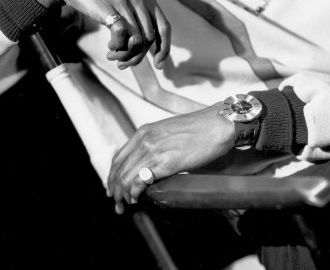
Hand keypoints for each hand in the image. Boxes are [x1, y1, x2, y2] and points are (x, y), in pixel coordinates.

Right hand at [28, 0, 170, 68]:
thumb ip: (135, 14)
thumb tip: (141, 44)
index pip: (164, 27)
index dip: (164, 48)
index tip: (158, 65)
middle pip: (149, 38)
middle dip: (138, 56)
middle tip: (123, 63)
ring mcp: (124, 2)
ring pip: (136, 40)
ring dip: (125, 54)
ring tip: (112, 56)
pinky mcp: (109, 8)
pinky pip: (122, 35)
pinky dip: (117, 47)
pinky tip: (109, 47)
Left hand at [107, 104, 234, 212]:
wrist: (217, 124)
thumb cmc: (199, 128)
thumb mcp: (169, 131)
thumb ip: (156, 144)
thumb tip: (150, 163)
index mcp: (144, 132)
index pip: (118, 158)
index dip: (112, 177)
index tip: (114, 189)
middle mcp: (145, 140)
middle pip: (118, 170)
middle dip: (115, 190)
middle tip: (118, 204)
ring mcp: (154, 151)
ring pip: (125, 178)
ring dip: (124, 195)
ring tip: (128, 204)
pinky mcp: (166, 163)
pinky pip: (140, 181)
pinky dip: (135, 193)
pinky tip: (139, 198)